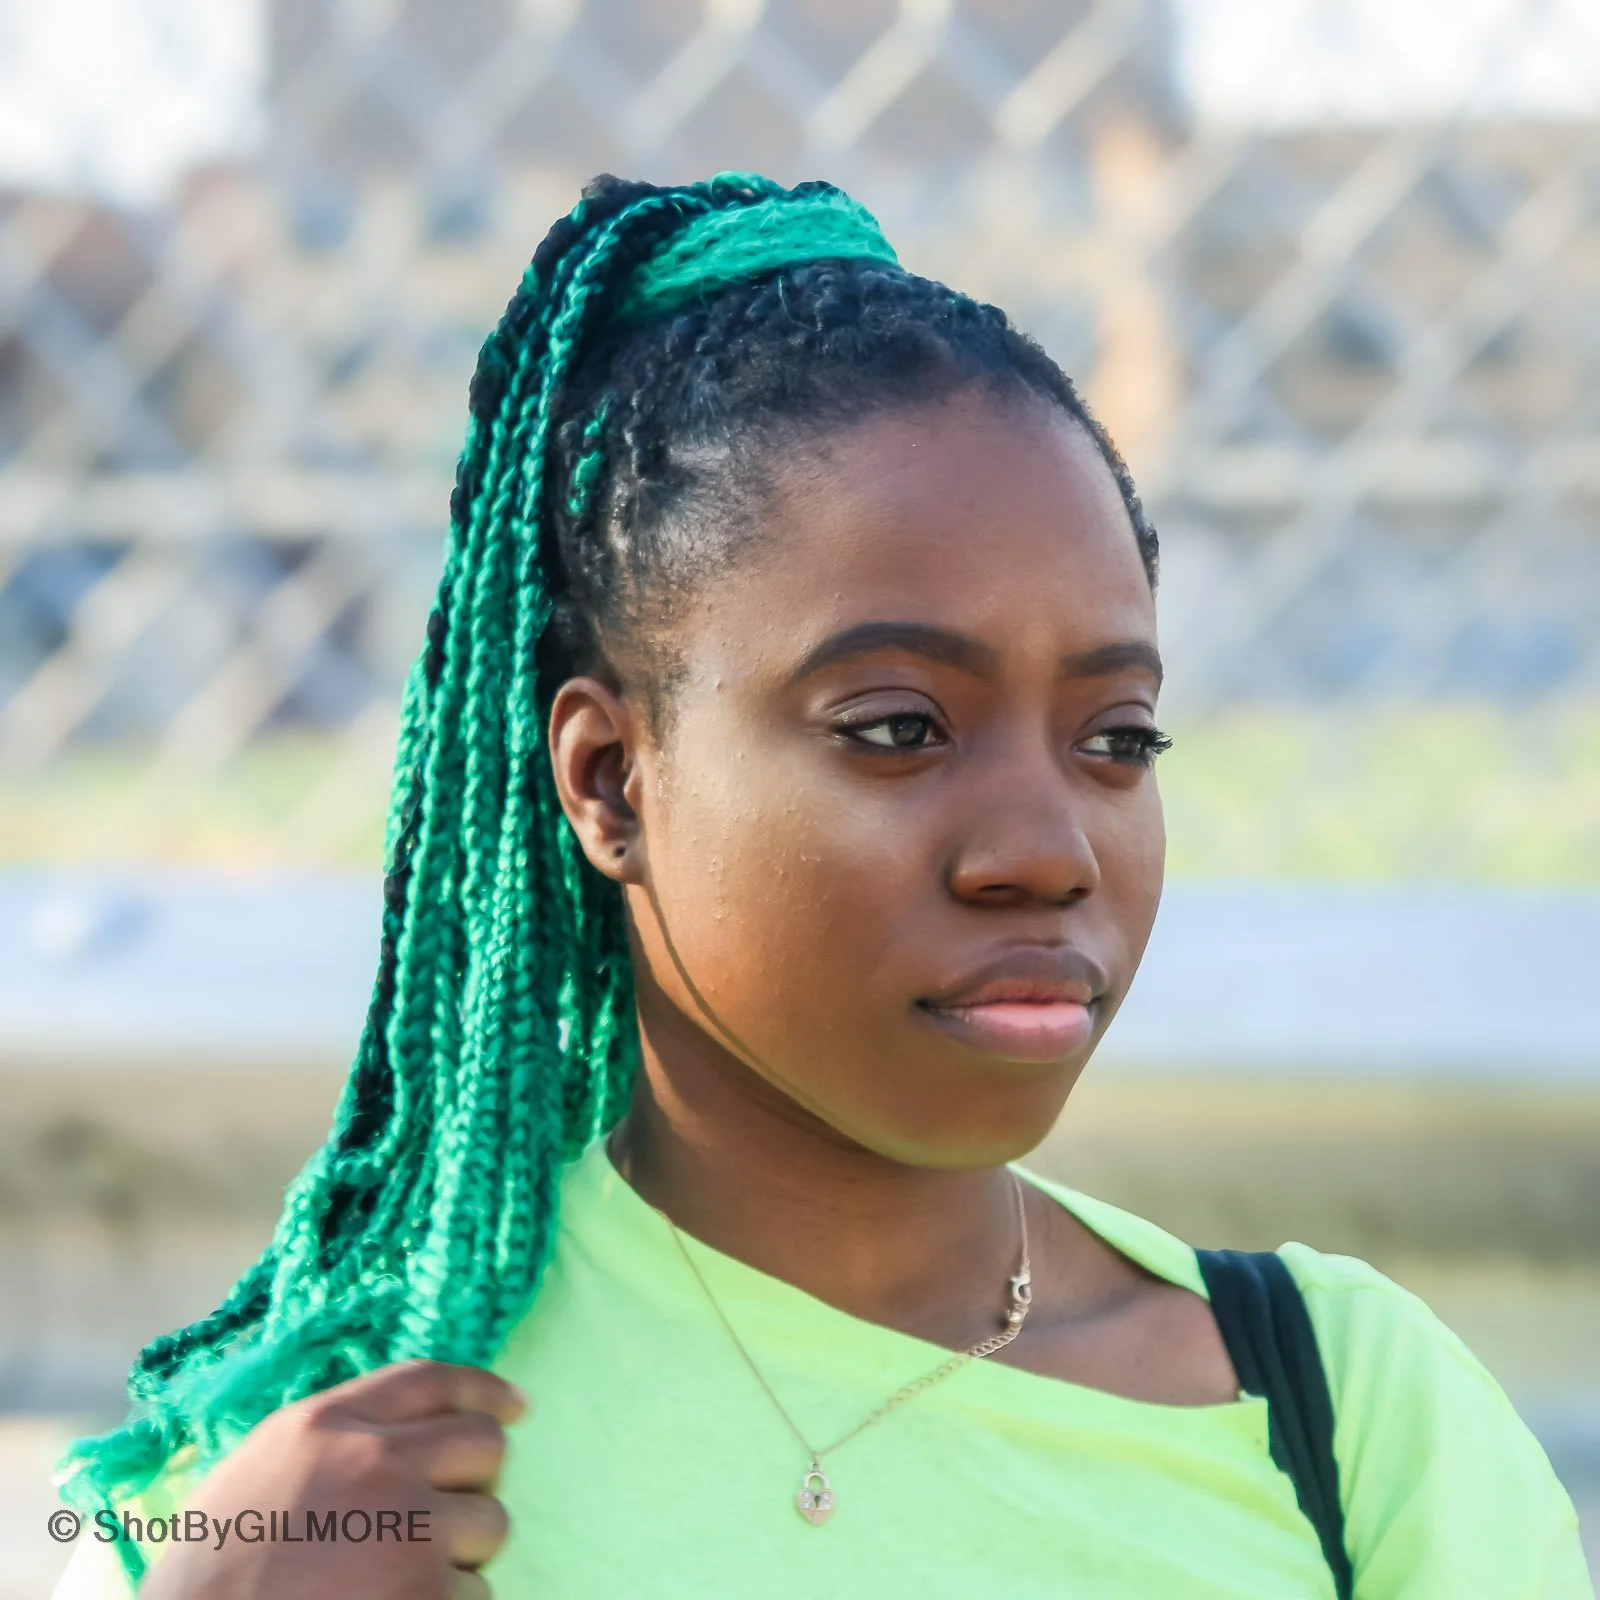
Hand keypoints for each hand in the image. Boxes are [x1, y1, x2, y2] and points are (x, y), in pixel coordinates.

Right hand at [138, 1359, 526, 1598]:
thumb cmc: (206, 1584)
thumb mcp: (254, 1478)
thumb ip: (328, 1446)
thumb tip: (399, 1435)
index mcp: (324, 1427)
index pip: (430, 1380)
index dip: (482, 1390)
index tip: (515, 1406)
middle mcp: (376, 1463)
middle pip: (484, 1445)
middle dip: (474, 1482)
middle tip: (443, 1520)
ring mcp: (409, 1531)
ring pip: (489, 1526)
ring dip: (459, 1559)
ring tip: (397, 1585)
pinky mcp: (429, 1596)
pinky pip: (476, 1594)